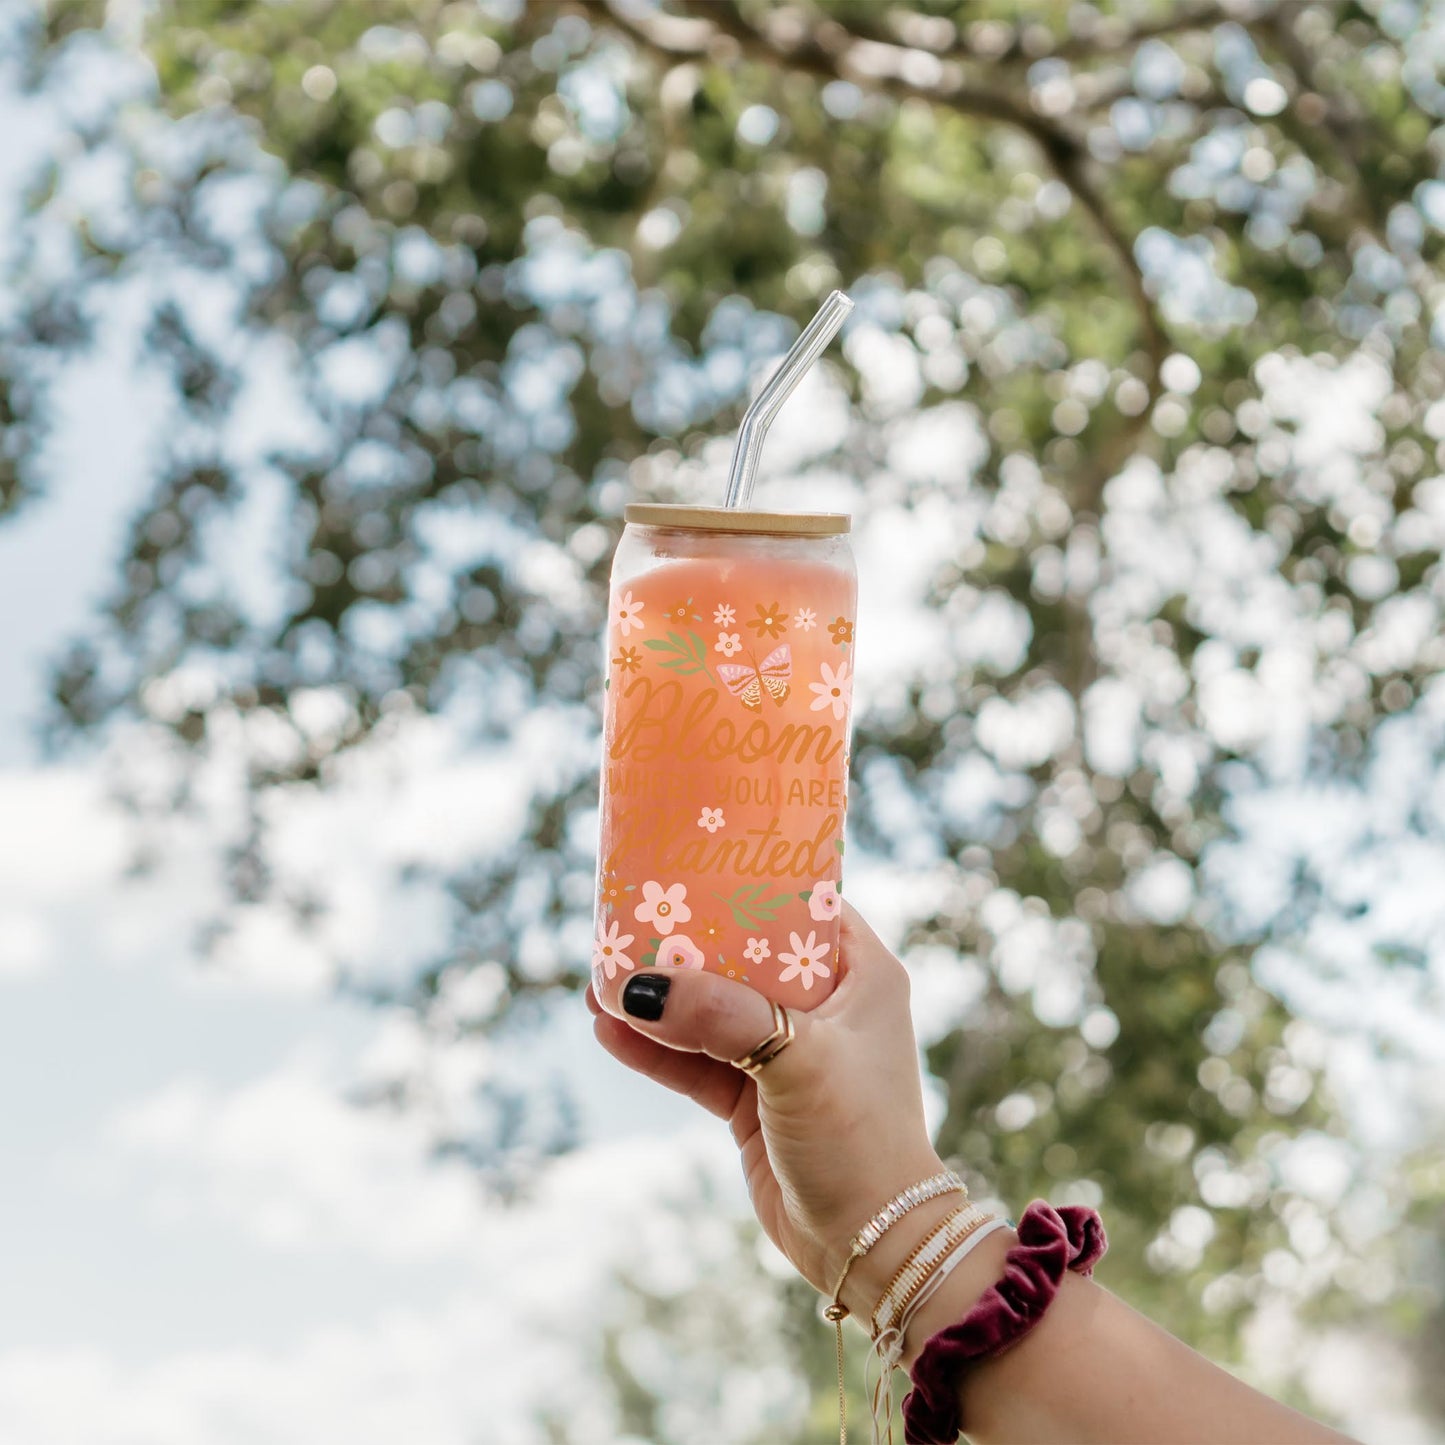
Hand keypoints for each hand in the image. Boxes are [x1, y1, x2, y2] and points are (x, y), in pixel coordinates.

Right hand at [589, 902, 952, 1312]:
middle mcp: (823, 1003)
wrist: (872, 1245)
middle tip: (625, 921)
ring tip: (598, 980)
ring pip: (709, 1008)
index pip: (797, 903)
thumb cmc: (859, 1139)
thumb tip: (638, 987)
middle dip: (683, 943)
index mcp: (858, 970)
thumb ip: (722, 1017)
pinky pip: (694, 1060)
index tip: (686, 862)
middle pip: (740, 952)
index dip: (742, 882)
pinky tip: (608, 1030)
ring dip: (658, 999)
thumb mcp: (800, 1062)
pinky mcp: (753, 1096)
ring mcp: (785, 1050)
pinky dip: (654, 1048)